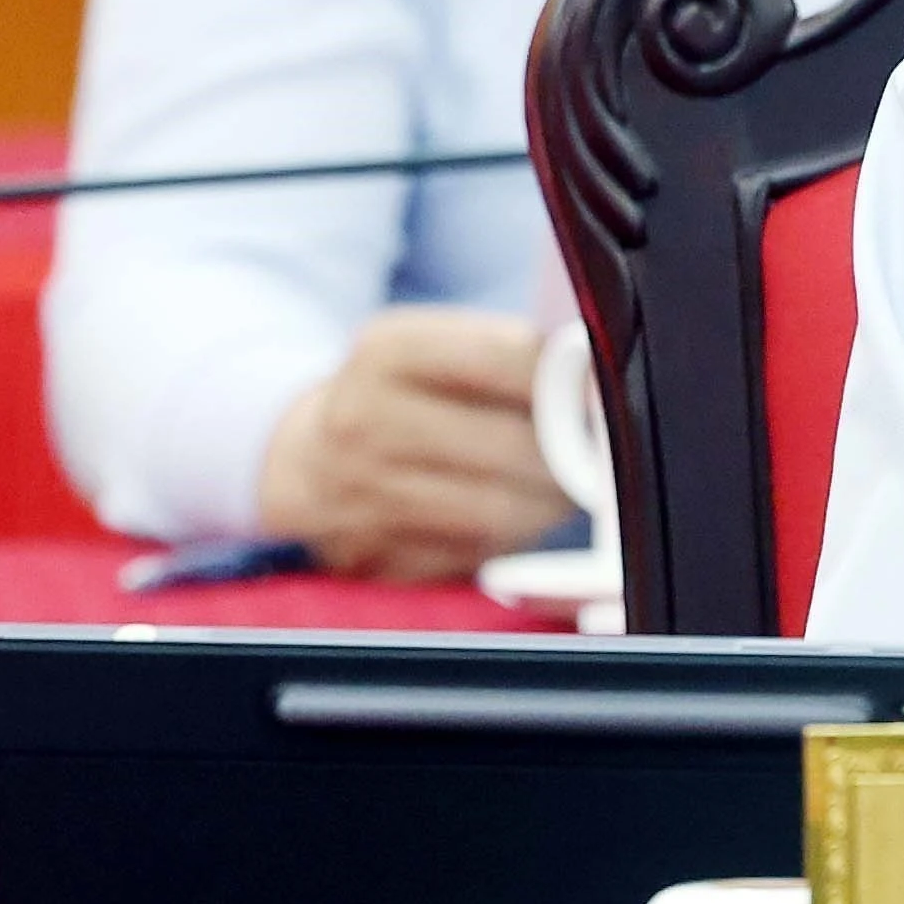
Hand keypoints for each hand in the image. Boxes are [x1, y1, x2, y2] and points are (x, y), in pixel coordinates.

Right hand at [255, 307, 571, 582]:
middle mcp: (360, 420)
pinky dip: (507, 543)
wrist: (303, 456)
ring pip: (490, 512)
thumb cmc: (400, 395)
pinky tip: (516, 519)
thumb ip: (507, 353)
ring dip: (547, 505)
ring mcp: (357, 495)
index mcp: (385, 351)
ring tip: (568, 490)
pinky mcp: (366, 557)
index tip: (599, 392)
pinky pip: (465, 557)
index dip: (565, 382)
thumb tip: (592, 380)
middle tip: (598, 455)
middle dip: (568, 456)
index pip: (499, 358)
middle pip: (503, 445)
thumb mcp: (433, 346)